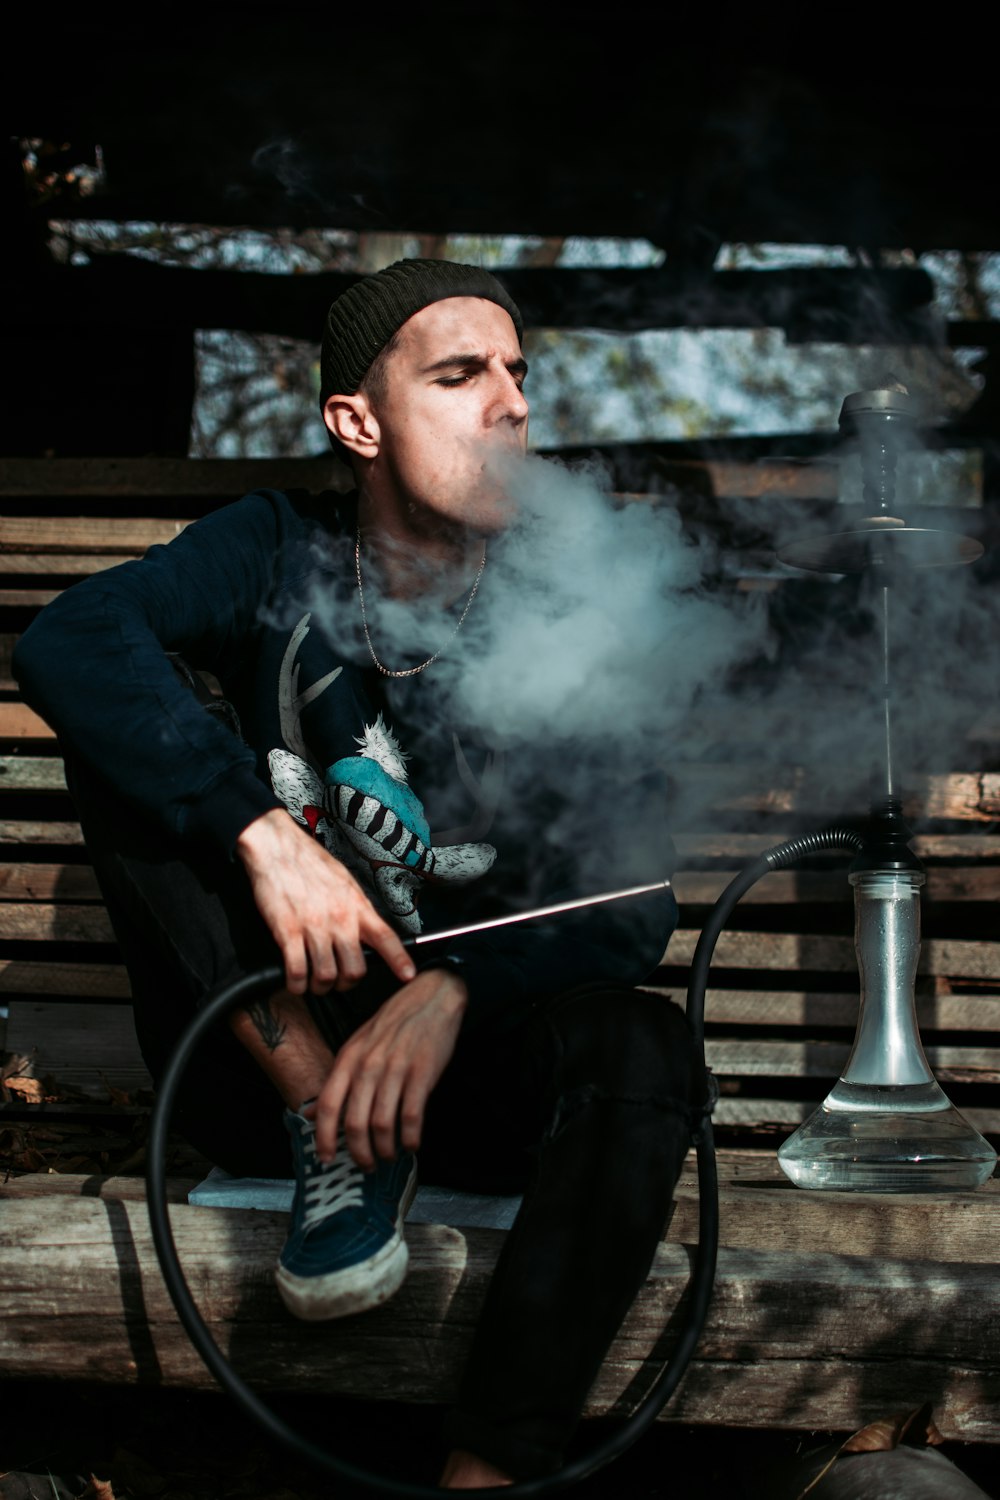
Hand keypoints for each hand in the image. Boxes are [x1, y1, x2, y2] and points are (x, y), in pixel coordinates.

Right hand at [235, 808, 415, 995]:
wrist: (277, 847)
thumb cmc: (308, 862)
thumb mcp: (344, 881)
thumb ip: (355, 908)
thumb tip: (364, 930)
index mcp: (357, 906)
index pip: (386, 938)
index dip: (399, 960)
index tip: (407, 975)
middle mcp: (340, 919)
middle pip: (355, 970)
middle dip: (347, 984)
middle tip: (338, 982)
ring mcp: (314, 927)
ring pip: (327, 976)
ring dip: (320, 987)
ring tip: (314, 983)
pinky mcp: (288, 932)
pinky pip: (297, 971)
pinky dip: (296, 985)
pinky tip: (294, 981)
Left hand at [310, 967, 467, 1169]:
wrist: (432, 997)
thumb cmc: (394, 1024)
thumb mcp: (358, 1045)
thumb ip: (338, 1080)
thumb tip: (312, 1111)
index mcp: (349, 1059)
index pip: (329, 1105)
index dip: (324, 1137)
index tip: (327, 1158)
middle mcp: (368, 1066)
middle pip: (355, 1122)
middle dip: (359, 1152)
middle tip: (366, 1165)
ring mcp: (396, 1070)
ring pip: (383, 1124)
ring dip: (385, 1149)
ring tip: (390, 1155)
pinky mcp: (422, 1073)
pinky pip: (412, 1116)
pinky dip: (411, 1137)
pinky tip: (412, 1143)